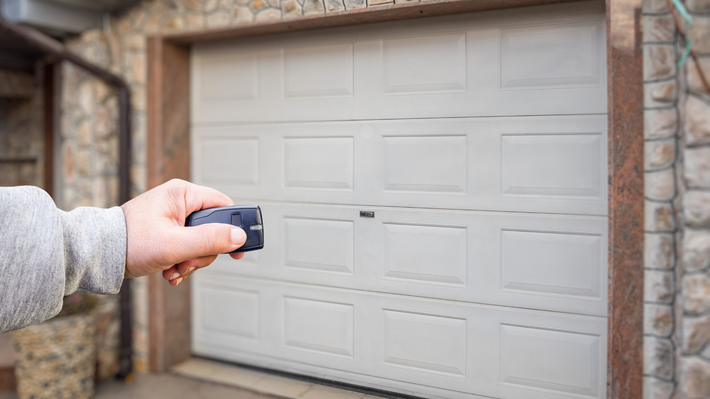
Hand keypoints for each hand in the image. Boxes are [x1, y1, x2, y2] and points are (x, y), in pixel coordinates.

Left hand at [121, 179, 245, 285]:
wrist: (98, 255)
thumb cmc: (129, 242)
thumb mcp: (175, 244)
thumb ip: (210, 240)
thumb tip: (239, 236)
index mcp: (182, 194)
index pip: (223, 206)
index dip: (234, 228)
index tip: (238, 249)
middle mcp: (179, 201)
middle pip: (213, 229)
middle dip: (203, 252)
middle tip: (187, 263)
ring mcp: (173, 217)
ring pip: (201, 242)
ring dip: (191, 261)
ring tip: (174, 268)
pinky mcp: (167, 230)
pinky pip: (187, 247)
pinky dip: (182, 262)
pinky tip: (170, 270)